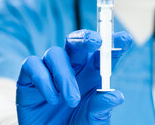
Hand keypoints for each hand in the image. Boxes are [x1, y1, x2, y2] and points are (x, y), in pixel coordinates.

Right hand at [16, 29, 131, 124]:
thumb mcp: (92, 121)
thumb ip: (101, 108)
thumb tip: (116, 95)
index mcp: (92, 74)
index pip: (104, 54)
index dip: (114, 43)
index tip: (125, 38)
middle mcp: (72, 67)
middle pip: (78, 42)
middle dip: (86, 38)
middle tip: (96, 42)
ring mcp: (50, 71)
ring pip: (55, 53)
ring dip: (65, 75)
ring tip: (72, 100)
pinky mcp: (29, 78)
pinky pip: (32, 64)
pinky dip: (43, 79)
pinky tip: (52, 98)